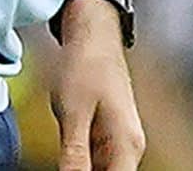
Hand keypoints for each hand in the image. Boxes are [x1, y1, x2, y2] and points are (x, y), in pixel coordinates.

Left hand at [52, 0, 143, 170]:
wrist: (93, 35)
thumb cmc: (84, 66)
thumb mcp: (73, 112)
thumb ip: (75, 155)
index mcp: (126, 146)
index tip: (70, 168)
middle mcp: (129, 149)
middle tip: (64, 156)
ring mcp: (119, 143)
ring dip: (80, 167)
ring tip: (66, 142)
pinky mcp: (107, 136)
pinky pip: (94, 161)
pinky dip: (79, 162)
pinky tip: (64, 148)